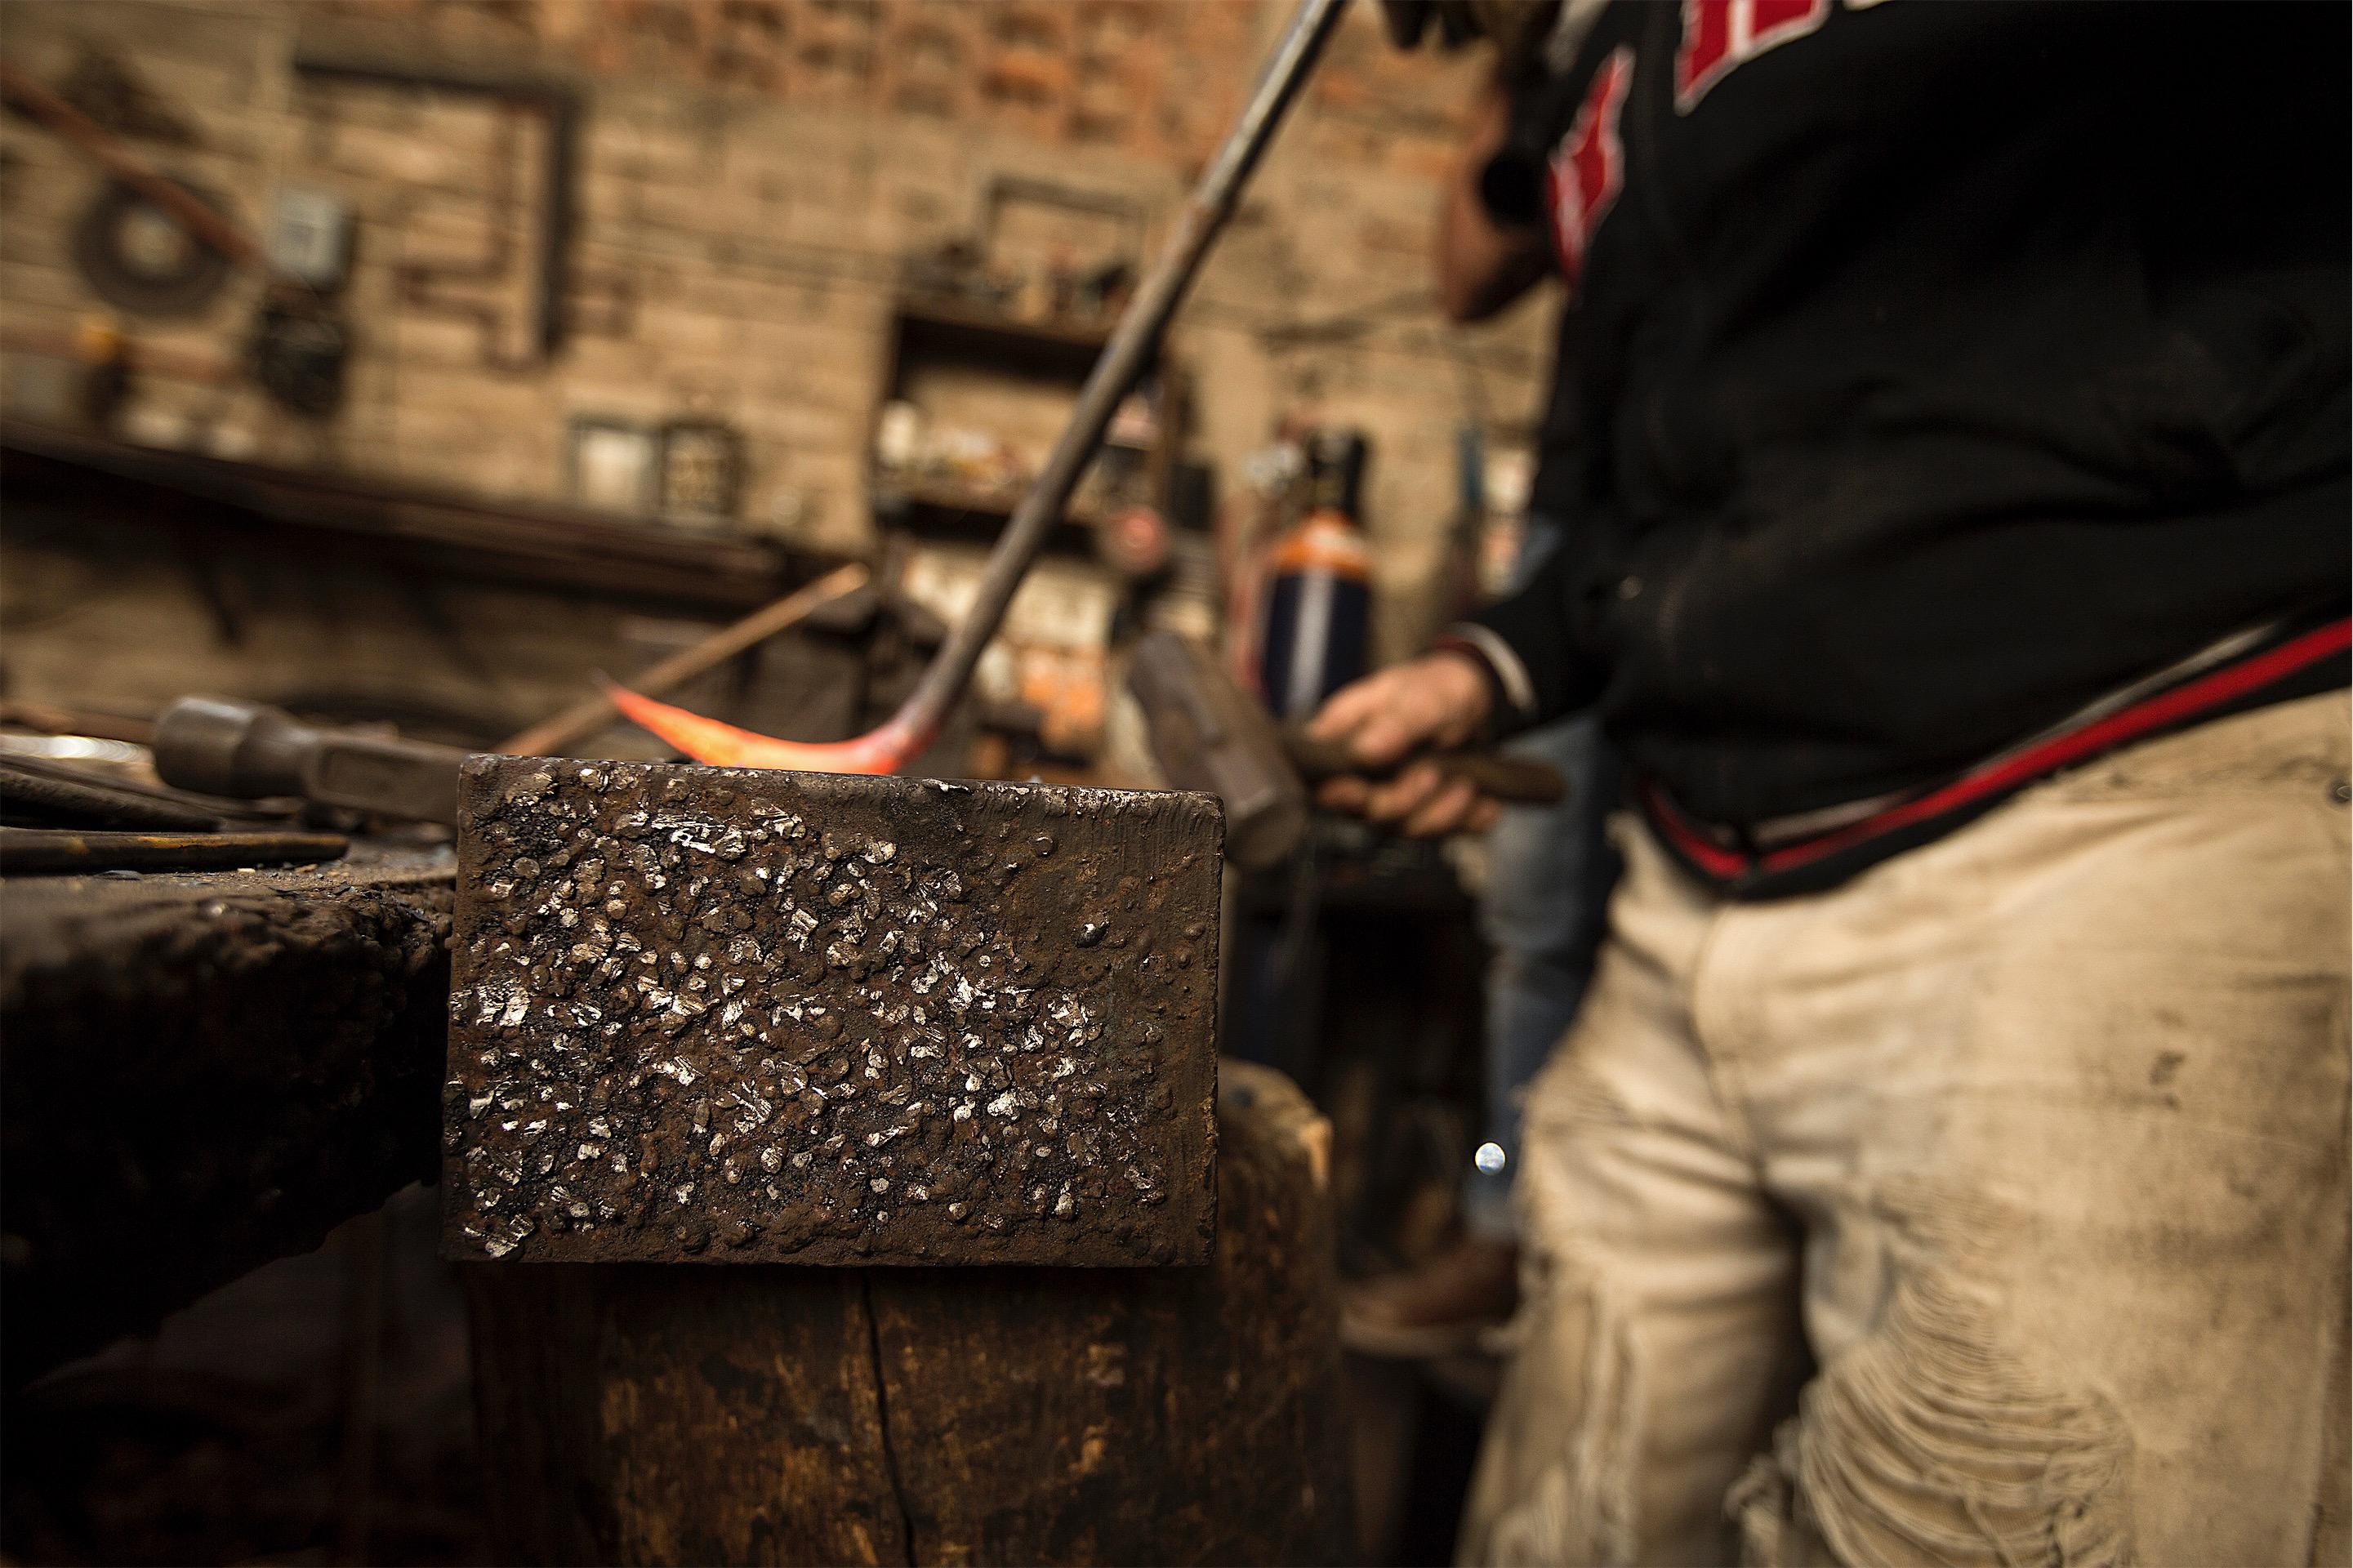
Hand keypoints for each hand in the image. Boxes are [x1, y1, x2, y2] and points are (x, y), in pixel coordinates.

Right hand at [1306, 651, 1502, 835]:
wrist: (1477, 696)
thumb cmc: (1436, 688)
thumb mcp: (1421, 697)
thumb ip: (1396, 724)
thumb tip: (1363, 751)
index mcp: (1346, 739)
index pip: (1323, 780)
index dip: (1338, 794)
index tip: (1362, 792)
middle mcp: (1365, 774)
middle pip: (1366, 813)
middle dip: (1403, 801)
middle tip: (1432, 775)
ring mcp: (1396, 796)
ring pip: (1405, 828)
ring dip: (1441, 814)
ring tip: (1467, 785)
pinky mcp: (1429, 810)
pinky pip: (1446, 832)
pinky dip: (1470, 822)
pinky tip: (1486, 804)